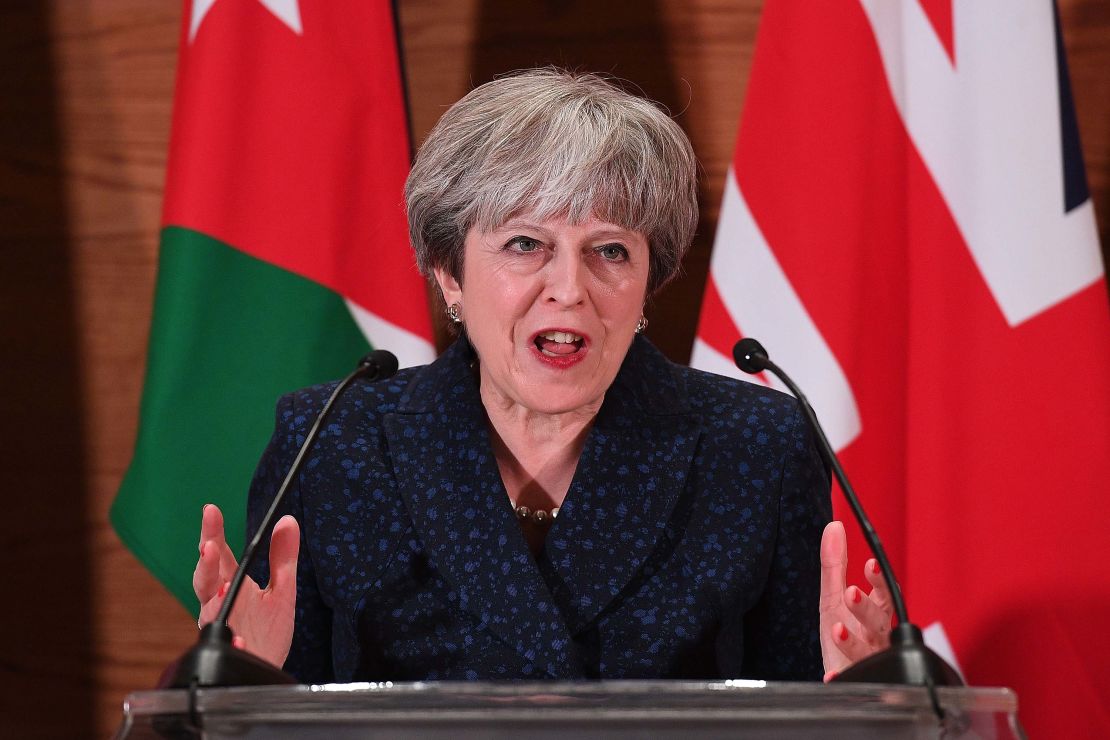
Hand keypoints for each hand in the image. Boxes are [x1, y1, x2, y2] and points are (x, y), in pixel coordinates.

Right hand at [192, 503, 298, 668]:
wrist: (268, 670)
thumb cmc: (268, 633)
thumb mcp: (282, 589)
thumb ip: (283, 556)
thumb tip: (287, 521)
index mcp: (229, 585)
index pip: (217, 555)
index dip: (213, 532)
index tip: (211, 510)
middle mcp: (219, 605)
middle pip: (205, 578)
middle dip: (206, 561)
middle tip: (209, 545)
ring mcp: (220, 629)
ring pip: (208, 611)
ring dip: (214, 598)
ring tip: (225, 584)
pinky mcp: (229, 654)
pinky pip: (227, 648)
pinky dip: (233, 642)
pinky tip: (240, 638)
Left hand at [818, 520, 893, 680]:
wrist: (842, 676)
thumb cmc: (843, 634)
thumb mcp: (833, 598)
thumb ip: (835, 565)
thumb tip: (834, 526)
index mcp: (874, 615)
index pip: (883, 594)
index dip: (878, 581)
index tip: (870, 564)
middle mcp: (876, 638)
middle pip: (879, 621)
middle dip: (866, 608)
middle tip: (850, 594)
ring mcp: (870, 662)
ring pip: (869, 652)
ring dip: (853, 642)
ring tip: (837, 629)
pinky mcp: (857, 682)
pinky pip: (853, 682)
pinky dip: (843, 678)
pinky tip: (832, 675)